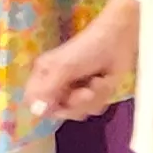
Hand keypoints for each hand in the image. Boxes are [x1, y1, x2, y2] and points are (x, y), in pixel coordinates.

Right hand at [28, 0, 140, 122]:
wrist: (119, 39)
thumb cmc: (87, 48)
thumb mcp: (64, 67)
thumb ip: (49, 88)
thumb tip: (36, 112)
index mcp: (42, 77)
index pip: (33, 104)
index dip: (47, 108)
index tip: (61, 103)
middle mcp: (56, 87)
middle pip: (58, 112)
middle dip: (77, 103)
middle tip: (87, 91)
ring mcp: (75, 92)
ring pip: (79, 112)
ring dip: (93, 98)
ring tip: (98, 81)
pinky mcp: (94, 95)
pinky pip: (95, 108)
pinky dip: (103, 95)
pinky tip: (106, 81)